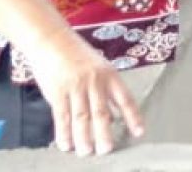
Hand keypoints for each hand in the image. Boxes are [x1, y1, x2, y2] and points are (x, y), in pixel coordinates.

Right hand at [24, 27, 143, 155]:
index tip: (139, 132)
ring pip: (81, 117)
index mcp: (109, 75)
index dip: (133, 116)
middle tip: (106, 151)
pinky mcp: (57, 91)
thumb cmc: (78, 55)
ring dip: (83, 137)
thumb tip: (116, 117)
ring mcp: (75, 86)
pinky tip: (66, 144)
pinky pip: (62, 116)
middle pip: (101, 112)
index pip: (125, 99)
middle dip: (104, 134)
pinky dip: (64, 132)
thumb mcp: (100, 68)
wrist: (52, 40)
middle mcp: (95, 81)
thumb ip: (108, 91)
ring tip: (86, 152)